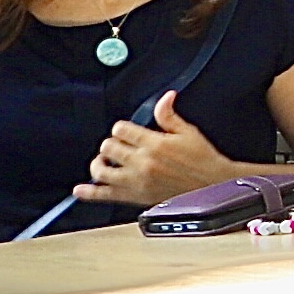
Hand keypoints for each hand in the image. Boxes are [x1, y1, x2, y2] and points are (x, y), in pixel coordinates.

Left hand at [74, 94, 242, 206]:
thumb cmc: (203, 160)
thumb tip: (165, 97)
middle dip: (112, 144)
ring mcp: (137, 181)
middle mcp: (143, 162)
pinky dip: (90, 193)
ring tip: (104, 163)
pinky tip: (81, 189)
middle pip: (108, 147)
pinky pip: (106, 195)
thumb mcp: (188, 133)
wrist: (213, 185)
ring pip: (101, 170)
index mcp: (155, 144)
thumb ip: (169, 115)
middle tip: (119, 147)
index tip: (127, 132)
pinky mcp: (136, 197)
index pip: (120, 129)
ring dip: (99, 164)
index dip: (122, 128)